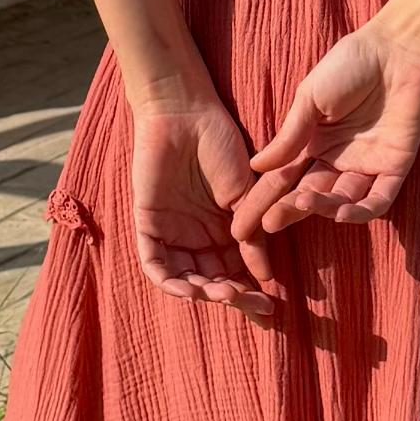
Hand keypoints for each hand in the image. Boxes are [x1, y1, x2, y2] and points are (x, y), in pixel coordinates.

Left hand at [131, 95, 281, 320]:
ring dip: (203, 292)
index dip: (250, 293)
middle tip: (250, 303)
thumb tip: (266, 276)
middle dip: (231, 297)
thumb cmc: (220, 144)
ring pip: (184, 278)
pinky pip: (154, 264)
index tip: (272, 307)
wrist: (186, 113)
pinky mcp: (147, 224)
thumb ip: (253, 235)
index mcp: (223, 230)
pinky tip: (191, 290)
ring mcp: (171, 232)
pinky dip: (170, 282)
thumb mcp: (246, 193)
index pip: (236, 272)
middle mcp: (197, 236)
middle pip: (212, 281)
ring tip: (224, 295)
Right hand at [234, 15, 419, 237]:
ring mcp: (366, 165)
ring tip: (302, 201)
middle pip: (308, 194)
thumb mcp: (310, 98)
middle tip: (269, 224)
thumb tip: (255, 167)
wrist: (399, 49)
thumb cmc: (352, 64)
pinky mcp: (395, 167)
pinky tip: (342, 213)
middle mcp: (337, 158)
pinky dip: (361, 211)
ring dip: (322, 207)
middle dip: (287, 211)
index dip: (261, 202)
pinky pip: (378, 200)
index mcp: (312, 142)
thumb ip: (288, 136)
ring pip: (341, 201)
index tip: (238, 227)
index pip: (282, 180)